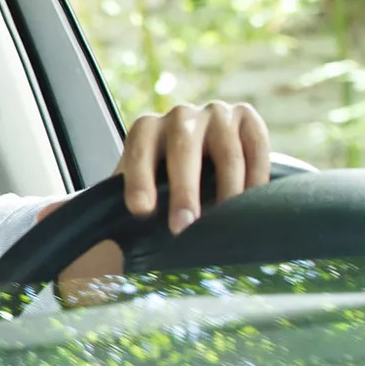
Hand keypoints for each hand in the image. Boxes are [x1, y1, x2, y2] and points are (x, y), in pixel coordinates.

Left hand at [117, 101, 271, 232]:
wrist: (205, 153)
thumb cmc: (165, 179)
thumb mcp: (142, 186)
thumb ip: (129, 207)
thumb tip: (108, 252)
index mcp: (147, 129)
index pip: (139, 150)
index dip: (139, 179)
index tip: (141, 211)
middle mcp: (181, 116)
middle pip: (183, 149)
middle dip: (183, 190)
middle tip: (182, 227)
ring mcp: (216, 113)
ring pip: (226, 152)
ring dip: (226, 189)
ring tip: (224, 222)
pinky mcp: (246, 117)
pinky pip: (256, 147)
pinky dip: (256, 177)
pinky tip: (252, 203)